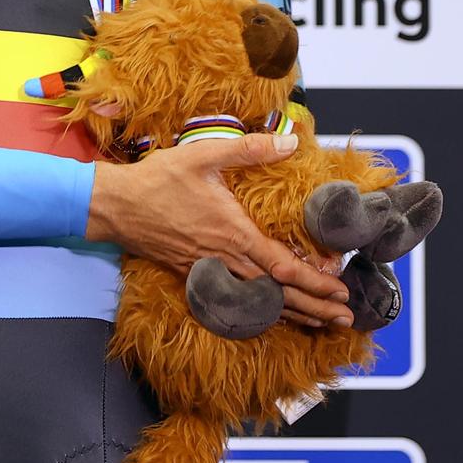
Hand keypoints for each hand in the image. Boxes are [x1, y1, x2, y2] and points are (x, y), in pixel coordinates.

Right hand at [85, 133, 352, 327]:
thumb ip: (250, 149)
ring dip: (294, 313)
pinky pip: (237, 300)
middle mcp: (225, 259)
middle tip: (346, 318)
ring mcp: (210, 272)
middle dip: (316, 307)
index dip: (315, 281)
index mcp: (233, 233)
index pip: (283, 267)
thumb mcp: (205, 155)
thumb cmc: (159, 179)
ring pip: (259, 302)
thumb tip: (289, 141)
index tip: (341, 289)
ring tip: (322, 322)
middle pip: (278, 294)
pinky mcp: (196, 276)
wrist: (116, 206)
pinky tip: (274, 313)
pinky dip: (262, 311)